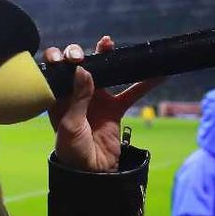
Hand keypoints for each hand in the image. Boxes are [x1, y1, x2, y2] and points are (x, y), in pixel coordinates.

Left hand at [46, 36, 163, 171]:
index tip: (62, 59)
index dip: (57, 61)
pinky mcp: (114, 108)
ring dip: (107, 57)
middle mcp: (76, 94)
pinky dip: (144, 84)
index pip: (56, 72)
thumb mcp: (70, 125)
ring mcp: (96, 99)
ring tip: (108, 43)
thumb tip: (83, 70)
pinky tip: (158, 73)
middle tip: (82, 56)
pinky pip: (131, 93)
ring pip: (103, 73)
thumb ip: (78, 98)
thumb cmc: (72, 150)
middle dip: (78, 54)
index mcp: (58, 97)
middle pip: (78, 66)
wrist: (91, 172)